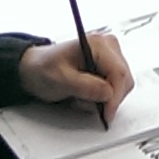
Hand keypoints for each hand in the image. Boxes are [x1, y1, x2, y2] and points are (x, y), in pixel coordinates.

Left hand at [19, 32, 133, 123]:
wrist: (34, 68)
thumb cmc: (43, 68)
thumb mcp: (60, 79)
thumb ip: (85, 86)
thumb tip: (108, 94)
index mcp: (97, 44)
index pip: (119, 72)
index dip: (115, 97)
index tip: (106, 114)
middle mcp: (108, 46)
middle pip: (123, 80)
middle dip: (107, 98)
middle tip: (84, 104)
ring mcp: (110, 55)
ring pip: (120, 85)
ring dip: (102, 98)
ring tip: (79, 96)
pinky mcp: (109, 66)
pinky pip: (115, 87)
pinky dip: (101, 96)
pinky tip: (84, 94)